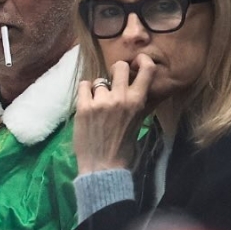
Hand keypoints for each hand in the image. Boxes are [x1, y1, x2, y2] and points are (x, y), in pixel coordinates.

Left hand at [73, 54, 155, 173]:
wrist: (103, 169)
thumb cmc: (123, 150)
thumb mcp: (137, 124)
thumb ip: (138, 104)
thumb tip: (140, 87)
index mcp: (137, 103)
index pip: (147, 71)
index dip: (143, 61)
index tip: (138, 62)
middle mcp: (120, 98)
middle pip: (120, 66)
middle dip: (117, 71)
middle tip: (113, 81)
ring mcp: (101, 101)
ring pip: (99, 80)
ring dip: (99, 90)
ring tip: (98, 105)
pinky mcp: (84, 106)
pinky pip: (84, 85)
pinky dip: (85, 92)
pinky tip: (87, 103)